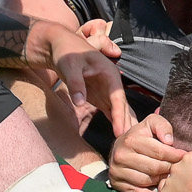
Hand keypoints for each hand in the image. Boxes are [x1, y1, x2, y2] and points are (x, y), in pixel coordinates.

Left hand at [27, 20, 133, 134]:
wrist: (60, 47)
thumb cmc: (66, 53)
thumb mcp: (70, 65)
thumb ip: (76, 84)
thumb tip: (80, 103)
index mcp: (110, 74)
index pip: (118, 98)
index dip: (120, 115)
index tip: (121, 131)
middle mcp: (112, 84)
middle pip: (123, 107)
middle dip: (128, 124)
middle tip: (131, 144)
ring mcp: (107, 92)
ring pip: (120, 111)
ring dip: (125, 125)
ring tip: (131, 144)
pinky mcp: (101, 97)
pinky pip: (111, 112)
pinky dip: (116, 123)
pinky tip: (121, 136)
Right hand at [107, 112, 186, 191]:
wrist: (121, 145)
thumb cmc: (142, 134)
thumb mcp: (152, 123)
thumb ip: (162, 126)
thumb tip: (169, 141)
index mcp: (131, 140)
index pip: (159, 152)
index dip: (175, 155)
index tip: (184, 157)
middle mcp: (121, 155)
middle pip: (154, 168)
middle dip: (169, 169)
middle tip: (178, 169)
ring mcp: (117, 170)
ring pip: (146, 181)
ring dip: (160, 181)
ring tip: (168, 178)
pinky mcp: (116, 182)